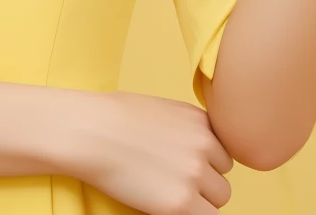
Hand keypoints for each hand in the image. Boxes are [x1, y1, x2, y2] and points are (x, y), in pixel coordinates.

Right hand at [73, 89, 234, 213]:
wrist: (91, 133)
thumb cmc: (113, 118)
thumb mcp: (163, 111)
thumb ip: (187, 128)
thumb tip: (194, 148)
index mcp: (201, 121)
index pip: (222, 151)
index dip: (205, 162)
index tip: (184, 167)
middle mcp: (205, 145)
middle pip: (223, 176)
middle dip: (205, 183)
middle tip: (174, 183)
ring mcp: (194, 175)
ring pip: (219, 198)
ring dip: (200, 201)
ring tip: (170, 195)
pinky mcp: (180, 203)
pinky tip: (169, 208)